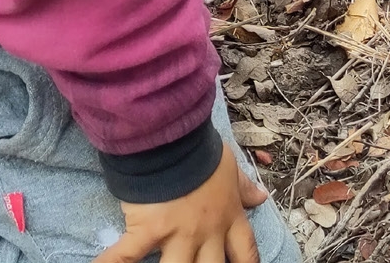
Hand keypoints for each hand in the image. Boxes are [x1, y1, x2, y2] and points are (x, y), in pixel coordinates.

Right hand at [94, 145, 270, 262]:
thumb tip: (261, 197)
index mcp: (227, 216)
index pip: (245, 250)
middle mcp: (206, 233)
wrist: (176, 138)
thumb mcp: (229, 167)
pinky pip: (128, 255)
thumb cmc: (202, 151)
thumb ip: (242, 186)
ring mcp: (177, 234)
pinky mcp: (149, 230)